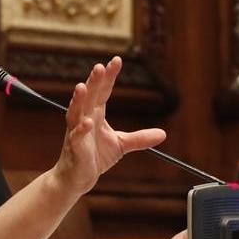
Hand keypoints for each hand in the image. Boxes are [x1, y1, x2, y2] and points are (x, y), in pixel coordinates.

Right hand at [51, 57, 166, 195]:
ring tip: (82, 87)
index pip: (103, 92)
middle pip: (89, 97)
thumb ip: (139, 138)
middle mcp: (83, 120)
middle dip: (94, 82)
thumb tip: (163, 134)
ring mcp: (77, 133)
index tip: (116, 60)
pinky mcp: (75, 149)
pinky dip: (81, 130)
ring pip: (76, 113)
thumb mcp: (121, 145)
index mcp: (95, 115)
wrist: (76, 178)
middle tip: (100, 67)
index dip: (109, 77)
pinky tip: (87, 123)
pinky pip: (76, 137)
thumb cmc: (94, 157)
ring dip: (79, 100)